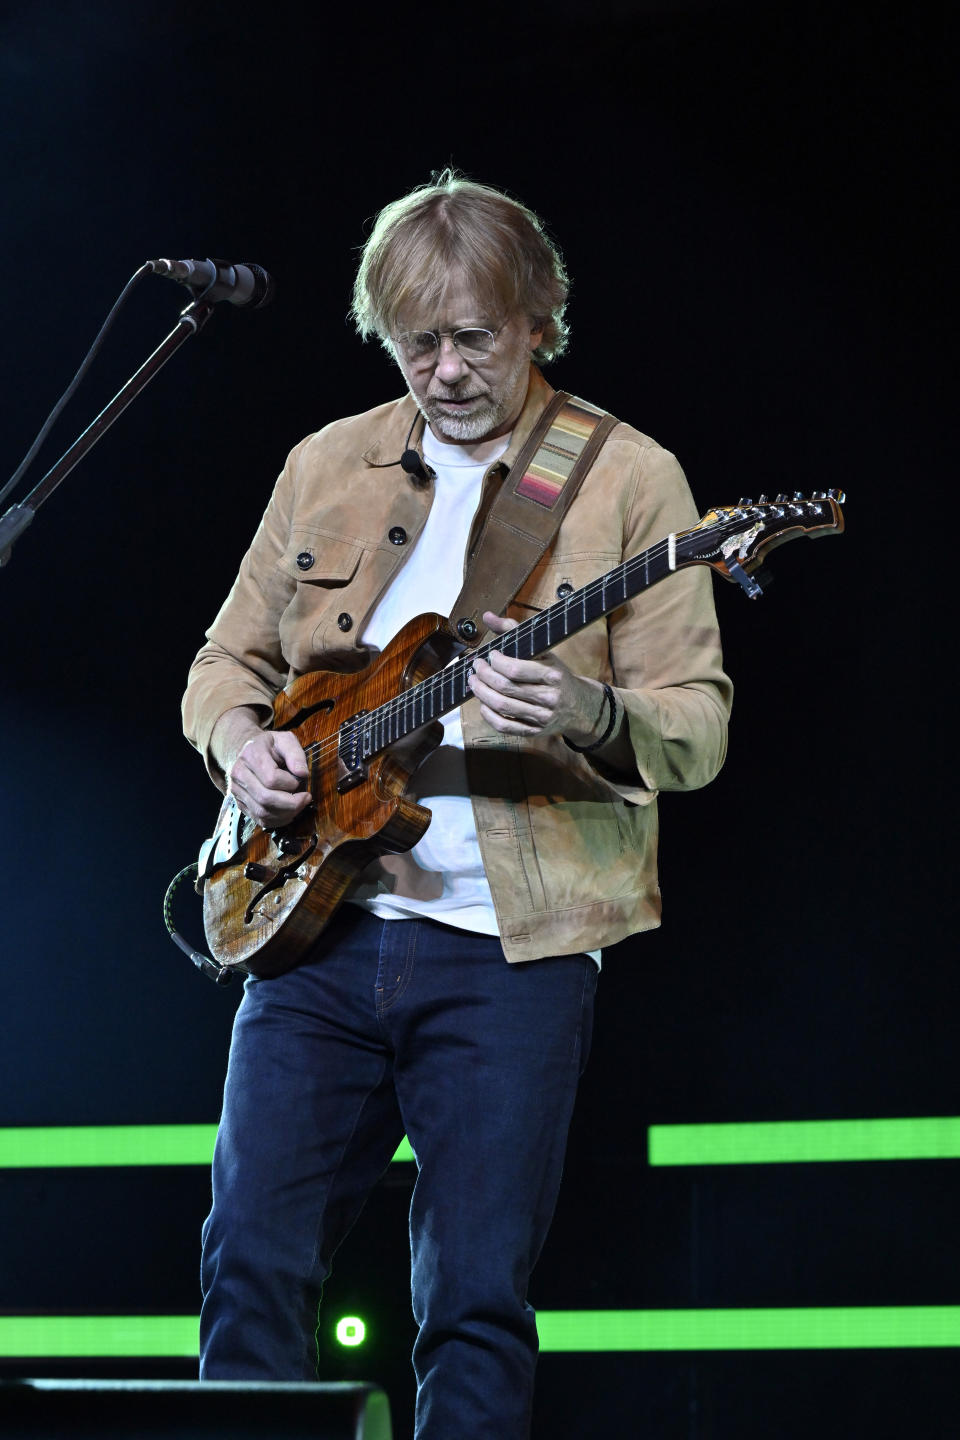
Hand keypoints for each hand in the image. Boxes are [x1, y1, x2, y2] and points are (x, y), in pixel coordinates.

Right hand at [227, 728, 310, 828]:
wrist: (247, 751)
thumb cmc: (270, 747)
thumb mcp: (285, 740)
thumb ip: (296, 754)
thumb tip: (302, 774)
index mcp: (250, 755)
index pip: (271, 778)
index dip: (290, 783)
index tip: (300, 779)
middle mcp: (239, 773)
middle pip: (265, 798)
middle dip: (291, 803)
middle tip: (306, 798)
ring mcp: (236, 790)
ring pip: (262, 812)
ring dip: (286, 814)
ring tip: (299, 805)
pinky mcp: (240, 803)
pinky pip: (259, 819)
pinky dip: (277, 821)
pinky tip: (289, 813)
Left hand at [466, 611, 605, 741]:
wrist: (578, 706)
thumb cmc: (555, 674)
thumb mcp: (543, 651)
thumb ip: (514, 631)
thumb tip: (488, 616)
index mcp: (552, 675)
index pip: (515, 669)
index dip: (495, 662)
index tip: (489, 655)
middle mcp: (549, 697)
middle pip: (505, 688)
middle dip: (484, 676)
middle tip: (475, 667)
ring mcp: (542, 717)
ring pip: (503, 707)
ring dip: (481, 693)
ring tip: (474, 682)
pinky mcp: (534, 731)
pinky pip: (505, 726)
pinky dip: (488, 715)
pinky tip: (483, 703)